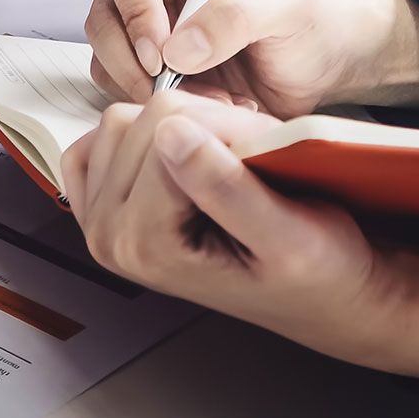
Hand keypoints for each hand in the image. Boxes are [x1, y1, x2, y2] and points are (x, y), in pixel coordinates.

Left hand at [62, 91, 418, 377]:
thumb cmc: (315, 272)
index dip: (226, 126)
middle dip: (202, 125)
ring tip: (223, 160)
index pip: (166, 129)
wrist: (318, 296)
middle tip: (248, 158)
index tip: (263, 151)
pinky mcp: (103, 204)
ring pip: (120, 121)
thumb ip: (226, 187)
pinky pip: (105, 138)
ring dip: (177, 126)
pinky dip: (146, 135)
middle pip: (137, 122)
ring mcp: (100, 221)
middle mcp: (110, 237)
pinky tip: (184, 158)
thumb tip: (170, 132)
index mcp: (146, 245)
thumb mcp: (289, 236)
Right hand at [85, 0, 418, 117]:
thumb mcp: (286, 8)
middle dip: (131, 57)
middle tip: (170, 88)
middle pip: (104, 10)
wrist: (328, 62)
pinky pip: (120, 85)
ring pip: (104, 52)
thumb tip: (177, 48)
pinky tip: (204, 108)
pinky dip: (153, 105)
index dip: (135, 6)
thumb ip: (234, 16)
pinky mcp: (149, 62)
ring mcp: (148, 21)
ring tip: (208, 101)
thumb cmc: (314, 20)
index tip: (162, 51)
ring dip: (144, 86)